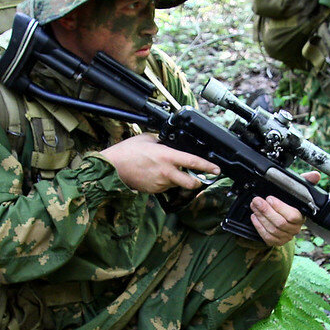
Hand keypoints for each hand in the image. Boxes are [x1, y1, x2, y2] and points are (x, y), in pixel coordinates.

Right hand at [100, 133, 220, 193]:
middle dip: (198, 182)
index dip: (207, 167)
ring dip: (177, 180)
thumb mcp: (148, 138)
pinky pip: (164, 188)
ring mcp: (160, 184)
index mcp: (167, 156)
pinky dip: (164, 183)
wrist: (113, 167)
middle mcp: (166, 172)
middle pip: (191, 183)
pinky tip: (155, 175)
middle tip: (200, 178)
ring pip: (176, 184)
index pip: (193, 162)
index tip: (216, 169)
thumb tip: (169, 142)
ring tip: (165, 171)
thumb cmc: (128, 151)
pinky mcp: (154, 191)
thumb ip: (162, 141)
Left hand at [248, 171, 319, 246]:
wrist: (285, 217)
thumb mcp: (298, 190)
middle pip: (280, 223)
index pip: (292, 216)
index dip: (279, 207)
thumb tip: (315, 175)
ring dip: (261, 217)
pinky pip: (267, 237)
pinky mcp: (277, 241)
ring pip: (272, 230)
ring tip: (254, 206)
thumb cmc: (291, 202)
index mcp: (302, 216)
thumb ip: (306, 181)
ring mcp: (286, 236)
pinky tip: (254, 217)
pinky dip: (259, 227)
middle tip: (257, 201)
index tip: (269, 198)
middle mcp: (295, 228)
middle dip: (266, 211)